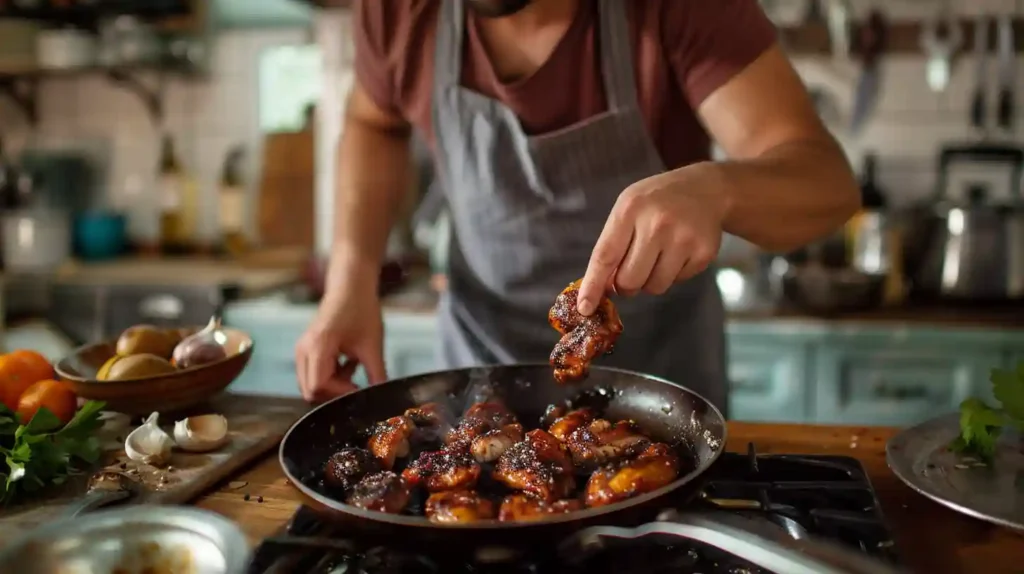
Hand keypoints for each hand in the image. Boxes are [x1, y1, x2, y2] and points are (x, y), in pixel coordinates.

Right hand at [295, 279, 387, 402]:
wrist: (352, 286)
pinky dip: (331, 376)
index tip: (360, 390)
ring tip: (355, 370)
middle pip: (311, 390)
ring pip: (312, 383)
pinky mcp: (307, 349)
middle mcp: (303, 351)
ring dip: (333, 385)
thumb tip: (382, 396)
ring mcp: (302, 350)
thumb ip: (376, 375)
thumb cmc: (361, 310)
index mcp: (317, 347)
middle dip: (335, 393)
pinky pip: (314, 374)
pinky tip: (349, 364)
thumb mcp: (373, 346)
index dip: (340, 394)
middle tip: (357, 384)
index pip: (318, 387)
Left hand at [577, 164, 730, 314]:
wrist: (706, 189)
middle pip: (629, 281)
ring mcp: (683, 239)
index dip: (593, 285)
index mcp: (630, 209)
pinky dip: (673, 274)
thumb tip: (600, 289)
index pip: (605, 256)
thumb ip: (612, 245)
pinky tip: (678, 251)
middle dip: (625, 284)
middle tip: (631, 270)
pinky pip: (677, 282)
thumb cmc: (656, 202)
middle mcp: (657, 224)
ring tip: (658, 255)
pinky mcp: (703, 253)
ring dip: (650, 280)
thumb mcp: (628, 208)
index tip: (584, 308)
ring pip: (654, 287)